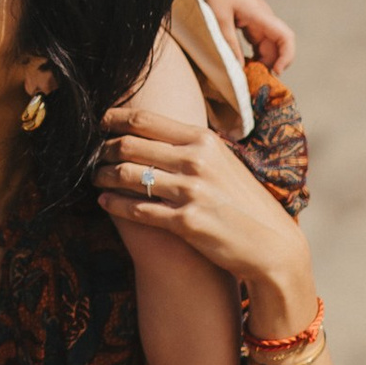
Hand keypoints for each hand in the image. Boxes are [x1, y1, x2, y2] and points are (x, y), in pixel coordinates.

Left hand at [96, 116, 311, 313]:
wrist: (272, 245)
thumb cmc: (244, 202)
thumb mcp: (223, 162)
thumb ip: (192, 146)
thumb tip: (153, 133)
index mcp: (203, 140)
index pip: (144, 120)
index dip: (113, 120)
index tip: (100, 123)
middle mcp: (195, 161)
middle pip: (129, 145)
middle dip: (103, 150)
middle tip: (93, 156)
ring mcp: (190, 192)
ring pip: (127, 176)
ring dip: (103, 176)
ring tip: (96, 178)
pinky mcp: (185, 222)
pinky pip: (137, 209)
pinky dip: (114, 205)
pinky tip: (105, 203)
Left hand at [208, 0, 296, 72]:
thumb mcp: (220, 19)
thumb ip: (230, 42)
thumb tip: (239, 67)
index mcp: (261, 16)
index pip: (285, 36)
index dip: (287, 55)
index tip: (276, 70)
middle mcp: (266, 21)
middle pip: (279, 47)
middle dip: (271, 65)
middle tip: (256, 79)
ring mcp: (261, 24)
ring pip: (271, 48)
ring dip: (264, 62)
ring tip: (249, 75)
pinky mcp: (254, 27)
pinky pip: (261, 45)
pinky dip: (257, 57)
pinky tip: (245, 65)